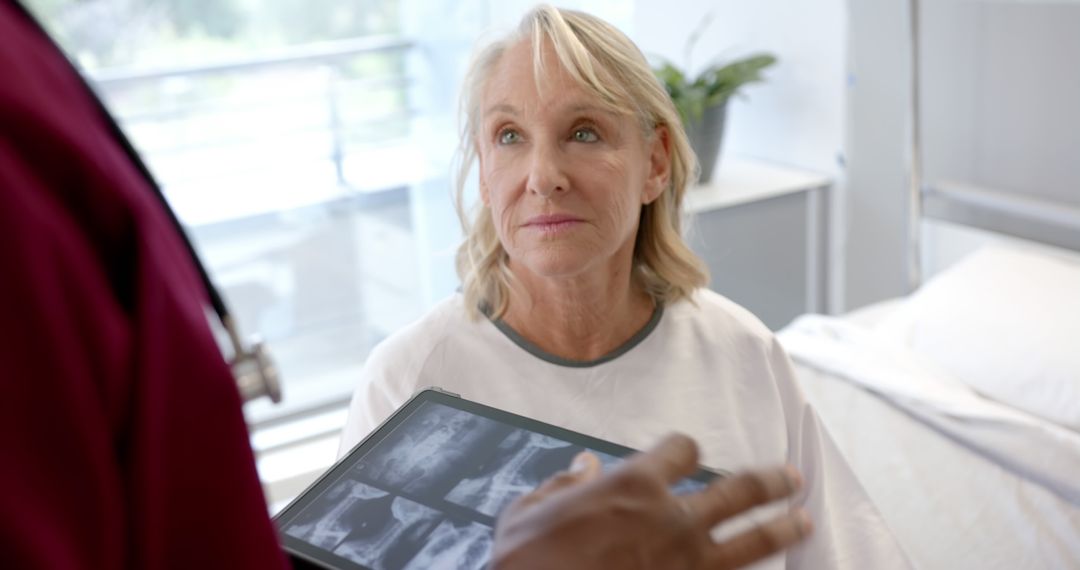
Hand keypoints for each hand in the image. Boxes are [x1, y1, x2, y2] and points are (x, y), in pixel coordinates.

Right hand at [491, 433, 811, 569]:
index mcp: (632, 487)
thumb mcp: (526, 513)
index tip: (687, 454)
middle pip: (739, 490)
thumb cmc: (525, 564)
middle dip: (769, 482)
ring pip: (753, 541)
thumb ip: (562, 485)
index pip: (681, 450)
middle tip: (789, 478)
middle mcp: (672, 519)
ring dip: (782, 528)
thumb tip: (584, 467)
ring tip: (803, 520)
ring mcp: (688, 564)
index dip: (685, 449)